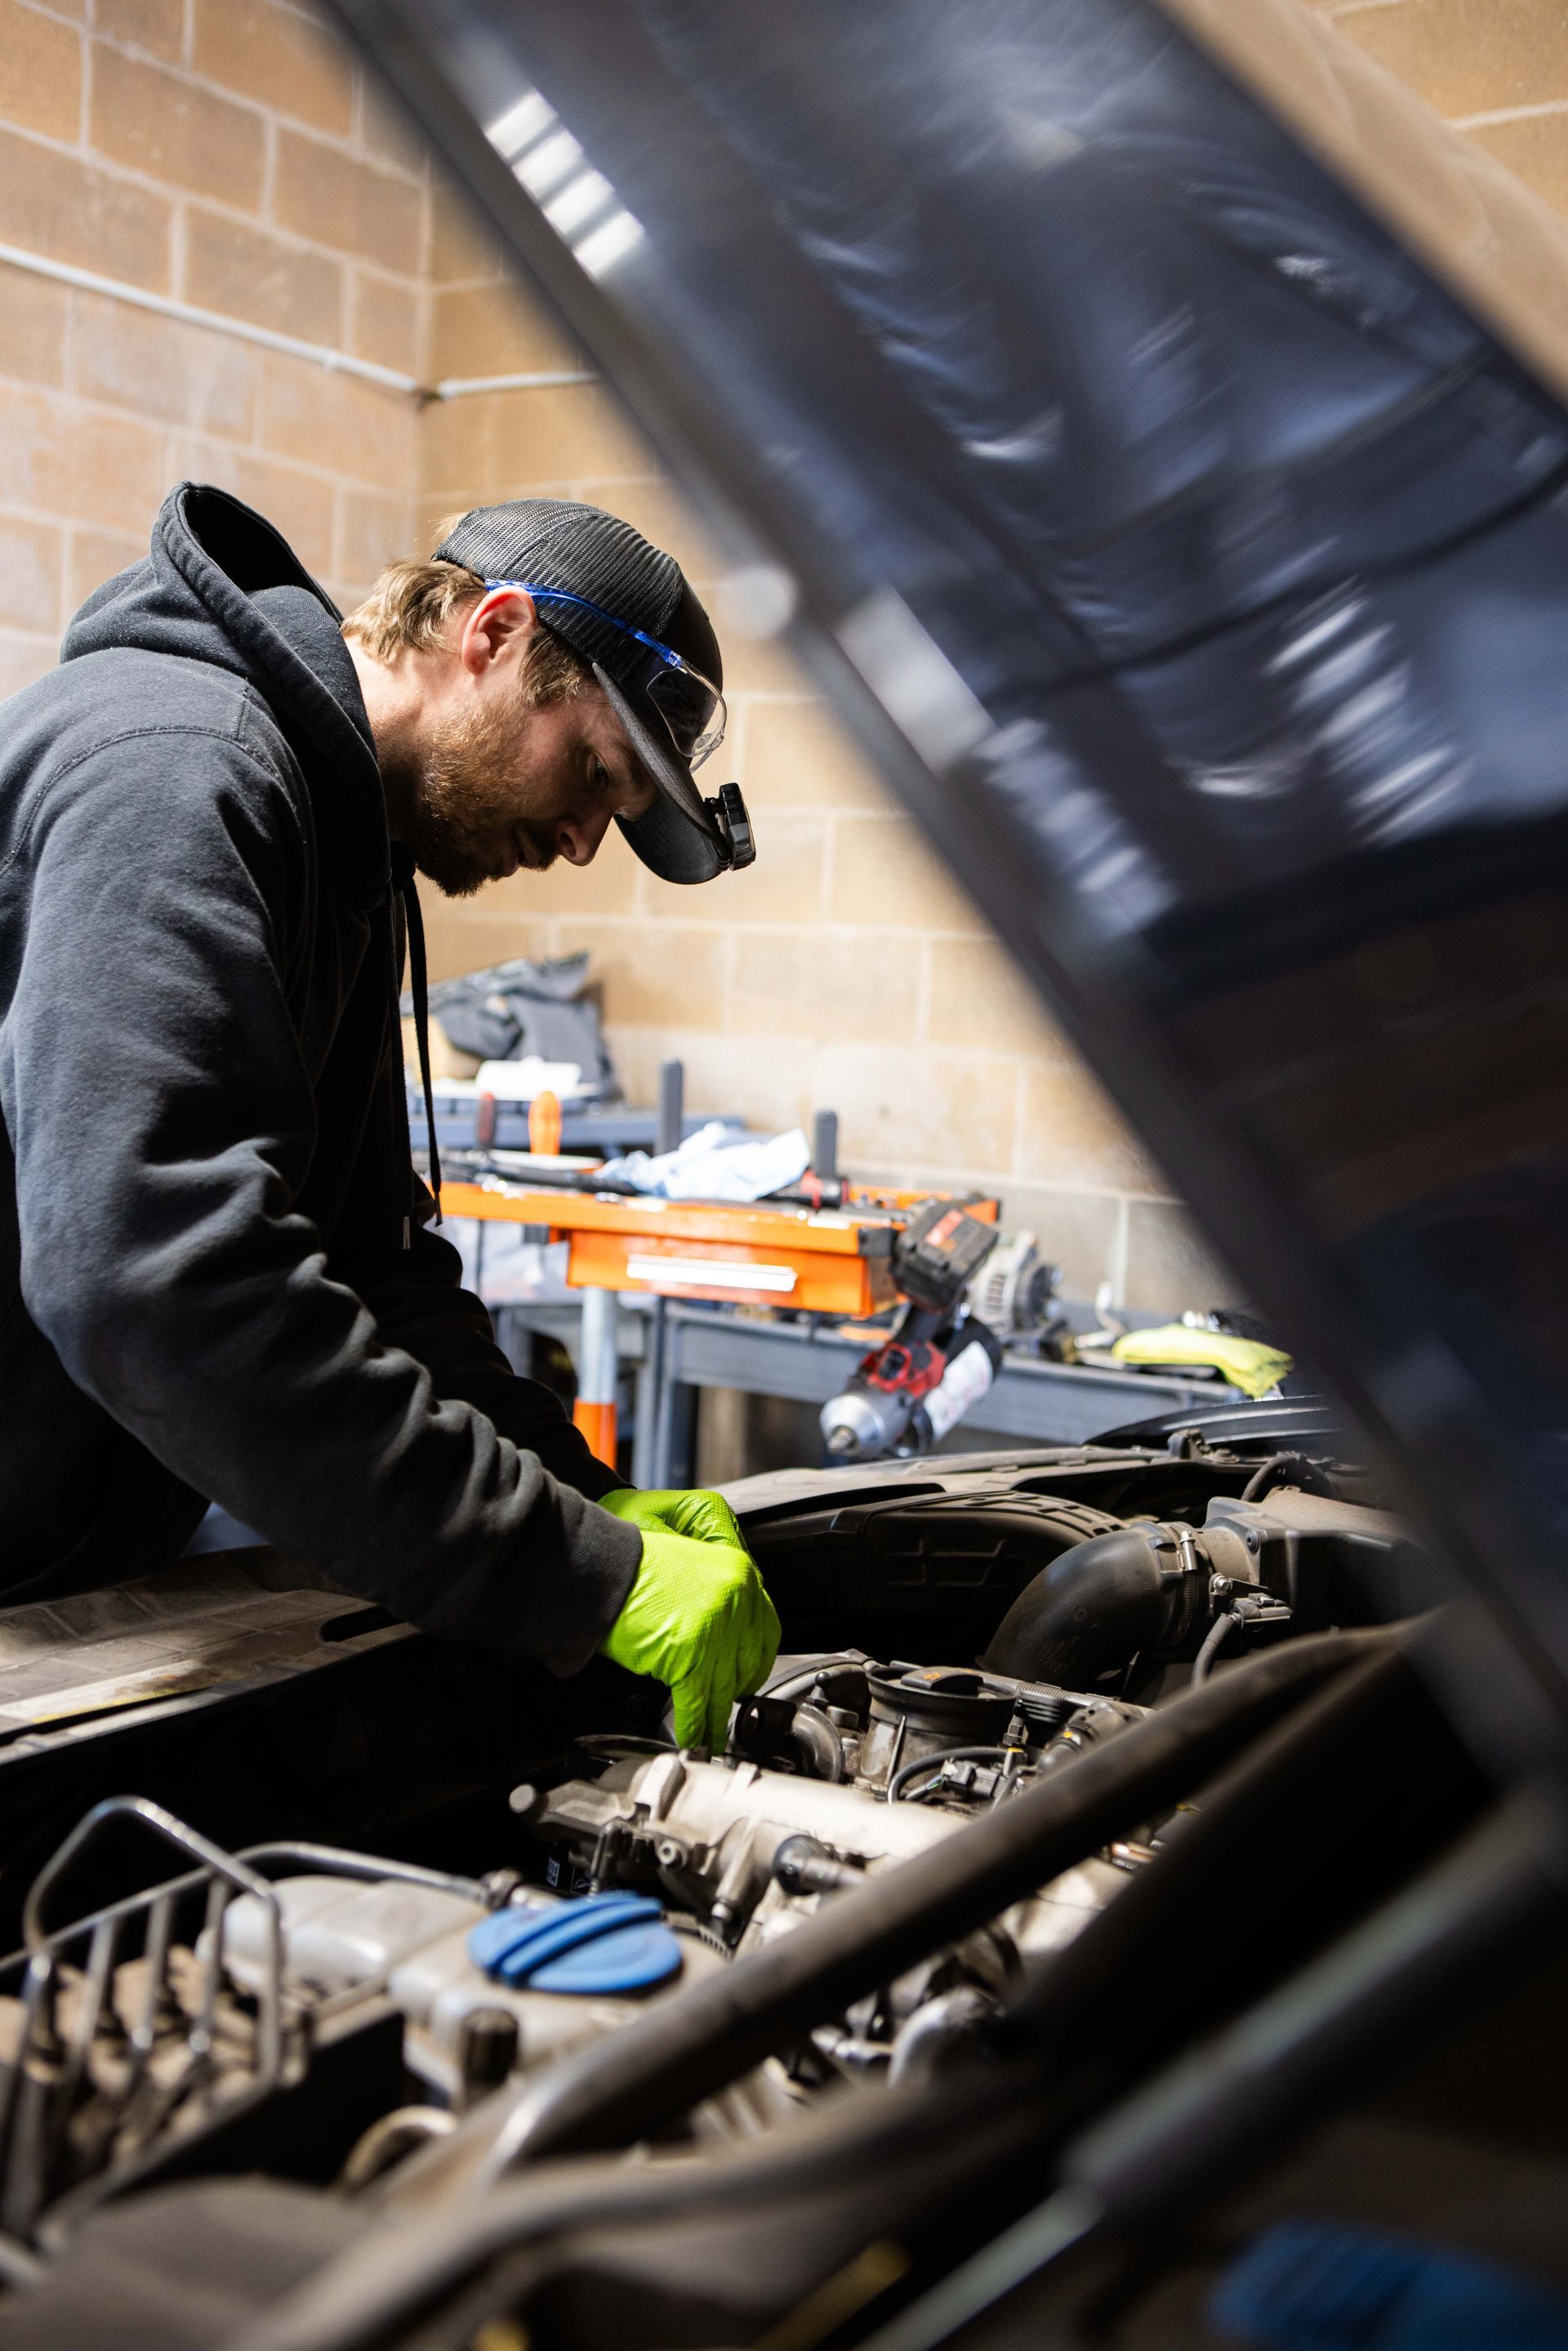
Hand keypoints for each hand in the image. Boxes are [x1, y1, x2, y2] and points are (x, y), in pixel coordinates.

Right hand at [598, 1489, 779, 1749]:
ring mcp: (715, 1629)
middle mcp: (735, 1599)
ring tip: (714, 1733)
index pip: (763, 1624)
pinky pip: (697, 1703)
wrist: (597, 1562)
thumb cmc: (628, 1548)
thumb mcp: (687, 1541)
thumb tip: (728, 1615)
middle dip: (736, 1685)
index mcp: (738, 1571)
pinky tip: (694, 1738)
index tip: (747, 1671)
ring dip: (717, 1715)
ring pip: (724, 1686)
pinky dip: (694, 1726)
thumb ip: (716, 1577)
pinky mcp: (689, 1656)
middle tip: (727, 1702)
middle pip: (749, 1659)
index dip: (754, 1654)